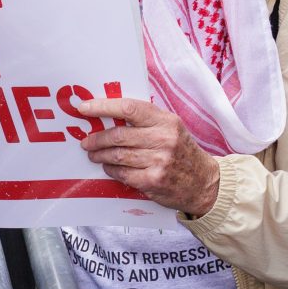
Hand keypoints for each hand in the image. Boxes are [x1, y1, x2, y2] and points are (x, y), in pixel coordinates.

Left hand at [77, 96, 221, 216]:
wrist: (202, 181)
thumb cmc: (182, 151)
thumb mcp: (171, 128)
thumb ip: (145, 121)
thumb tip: (109, 115)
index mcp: (166, 120)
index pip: (129, 108)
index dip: (103, 107)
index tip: (85, 108)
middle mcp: (164, 139)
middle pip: (118, 135)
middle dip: (96, 138)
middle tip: (87, 141)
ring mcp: (159, 161)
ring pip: (117, 156)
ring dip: (100, 155)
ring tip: (94, 155)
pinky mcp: (153, 180)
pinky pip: (122, 174)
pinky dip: (111, 170)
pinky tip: (109, 168)